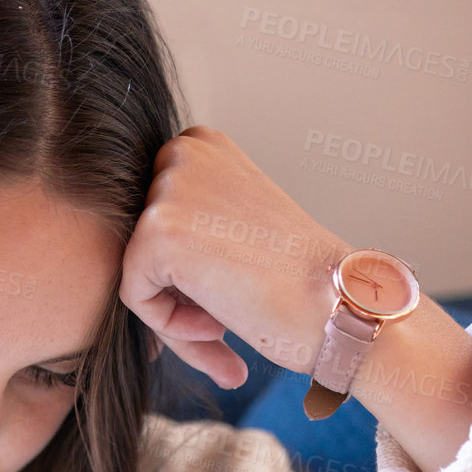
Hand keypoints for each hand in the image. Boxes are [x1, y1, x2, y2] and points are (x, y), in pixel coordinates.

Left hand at [119, 124, 350, 386]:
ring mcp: (168, 188)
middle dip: (176, 292)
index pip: (156, 221)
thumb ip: (190, 229)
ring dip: (176, 311)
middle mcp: (183, 152)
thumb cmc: (297, 279)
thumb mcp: (238, 227)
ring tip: (224, 322)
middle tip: (224, 318)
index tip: (225, 296)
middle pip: (142, 246)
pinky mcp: (156, 232)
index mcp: (203, 145)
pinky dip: (170, 326)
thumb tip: (136, 255)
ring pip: (137, 273)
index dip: (186, 273)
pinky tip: (219, 323)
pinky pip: (135, 296)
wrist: (336, 303)